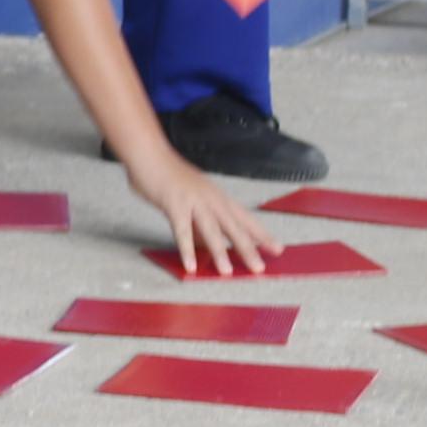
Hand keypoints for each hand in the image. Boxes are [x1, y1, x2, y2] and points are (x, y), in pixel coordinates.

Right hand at [129, 148, 269, 274]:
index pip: (244, 219)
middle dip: (248, 248)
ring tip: (226, 272)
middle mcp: (211, 199)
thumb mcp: (191, 199)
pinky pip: (182, 231)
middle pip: (233, 227)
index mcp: (217, 197)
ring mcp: (194, 201)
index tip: (276, 248)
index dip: (260, 234)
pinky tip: (190, 265)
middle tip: (259, 267)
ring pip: (211, 230)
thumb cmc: (168, 175)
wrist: (149, 154)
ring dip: (220, 252)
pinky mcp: (175, 205)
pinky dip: (186, 249)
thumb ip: (199, 223)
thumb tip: (205, 245)